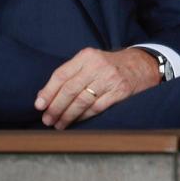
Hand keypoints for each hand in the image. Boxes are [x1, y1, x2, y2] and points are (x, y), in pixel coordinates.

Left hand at [34, 47, 159, 129]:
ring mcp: (110, 79)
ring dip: (67, 116)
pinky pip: (96, 108)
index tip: (39, 105)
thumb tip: (44, 96)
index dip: (48, 92)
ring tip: (58, 124)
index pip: (62, 75)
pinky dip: (83, 117)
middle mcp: (98, 66)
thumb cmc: (109, 65)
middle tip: (47, 119)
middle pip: (70, 90)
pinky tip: (76, 122)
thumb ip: (70, 75)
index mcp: (87, 56)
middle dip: (55, 107)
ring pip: (82, 101)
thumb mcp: (90, 62)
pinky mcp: (120, 92)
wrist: (140, 65)